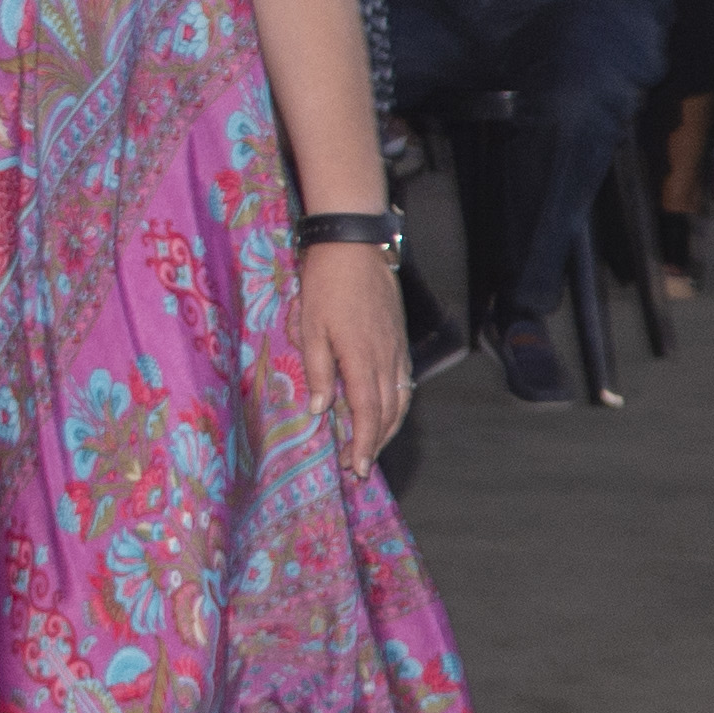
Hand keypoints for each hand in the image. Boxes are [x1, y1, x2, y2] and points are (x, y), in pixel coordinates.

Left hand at [291, 243, 411, 458]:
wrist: (356, 246)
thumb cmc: (326, 285)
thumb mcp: (310, 327)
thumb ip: (318, 371)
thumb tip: (320, 410)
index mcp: (362, 358)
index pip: (369, 413)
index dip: (365, 443)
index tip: (358, 466)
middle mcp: (386, 359)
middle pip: (389, 413)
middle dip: (376, 443)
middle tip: (357, 465)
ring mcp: (397, 349)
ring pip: (400, 400)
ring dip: (388, 428)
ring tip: (371, 446)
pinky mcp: (399, 340)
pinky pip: (403, 383)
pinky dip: (396, 405)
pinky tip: (385, 412)